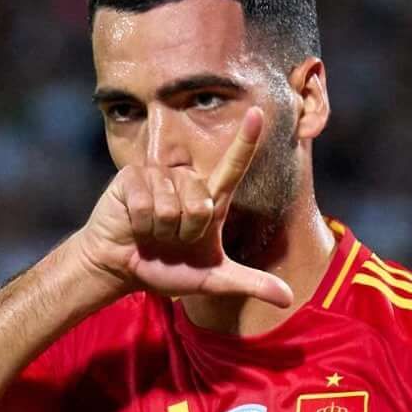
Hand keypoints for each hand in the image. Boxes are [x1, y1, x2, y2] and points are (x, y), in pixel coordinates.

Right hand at [70, 107, 294, 309]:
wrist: (122, 268)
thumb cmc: (167, 268)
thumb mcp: (212, 280)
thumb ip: (250, 284)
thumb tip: (288, 298)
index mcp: (210, 200)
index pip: (233, 167)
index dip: (246, 140)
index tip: (257, 113)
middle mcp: (188, 182)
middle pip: (201, 206)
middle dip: (184, 233)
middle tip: (170, 239)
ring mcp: (159, 175)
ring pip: (172, 206)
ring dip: (160, 231)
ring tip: (151, 232)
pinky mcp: (133, 176)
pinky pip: (146, 203)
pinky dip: (141, 224)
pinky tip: (134, 224)